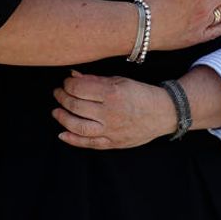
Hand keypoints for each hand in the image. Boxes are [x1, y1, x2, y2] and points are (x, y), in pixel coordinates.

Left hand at [52, 72, 176, 149]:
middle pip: (76, 105)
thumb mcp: (120, 81)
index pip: (79, 88)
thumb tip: (72, 75)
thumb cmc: (141, 94)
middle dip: (62, 98)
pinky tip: (62, 133)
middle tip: (58, 93)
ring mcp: (111, 129)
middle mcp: (110, 112)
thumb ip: (95, 79)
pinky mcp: (113, 142)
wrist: (164, 113)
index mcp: (112, 93)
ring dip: (63, 118)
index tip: (66, 83)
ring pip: (78, 126)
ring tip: (56, 111)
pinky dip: (73, 140)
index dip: (68, 85)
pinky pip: (89, 143)